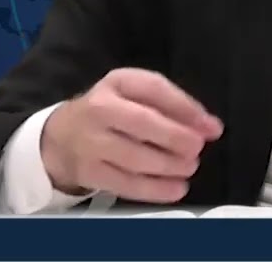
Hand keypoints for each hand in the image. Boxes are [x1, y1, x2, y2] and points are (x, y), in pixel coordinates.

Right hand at [40, 68, 222, 202]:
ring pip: (135, 157)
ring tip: (189, 167)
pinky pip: (126, 184)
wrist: (61, 137)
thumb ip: (175, 107)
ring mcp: (91, 142)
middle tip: (196, 148)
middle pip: (142, 123)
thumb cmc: (111, 112)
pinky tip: (175, 188)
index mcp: (117, 82)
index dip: (186, 108)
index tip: (210, 126)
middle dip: (176, 138)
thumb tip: (211, 127)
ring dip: (169, 166)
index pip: (154, 89)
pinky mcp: (90, 172)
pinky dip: (155, 189)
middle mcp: (99, 109)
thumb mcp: (137, 96)